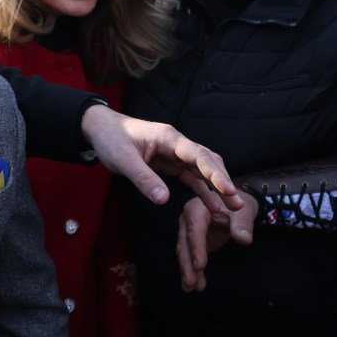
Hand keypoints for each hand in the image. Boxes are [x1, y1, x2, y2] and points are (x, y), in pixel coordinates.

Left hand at [80, 104, 242, 211]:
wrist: (99, 128)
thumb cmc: (110, 139)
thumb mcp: (123, 160)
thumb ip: (143, 178)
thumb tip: (163, 200)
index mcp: (168, 138)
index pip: (198, 154)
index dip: (215, 172)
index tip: (228, 189)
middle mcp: (176, 144)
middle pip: (207, 161)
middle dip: (223, 181)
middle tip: (237, 203)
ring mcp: (174, 153)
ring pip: (202, 169)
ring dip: (216, 187)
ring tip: (231, 208)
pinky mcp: (169, 162)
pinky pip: (190, 176)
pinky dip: (201, 189)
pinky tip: (212, 205)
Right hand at [177, 193, 257, 291]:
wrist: (235, 204)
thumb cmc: (238, 205)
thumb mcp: (243, 211)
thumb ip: (242, 224)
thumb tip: (244, 240)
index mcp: (197, 208)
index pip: (195, 228)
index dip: (196, 247)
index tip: (200, 265)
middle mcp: (188, 220)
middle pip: (185, 243)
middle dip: (187, 264)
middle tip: (190, 283)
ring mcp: (188, 232)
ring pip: (185, 252)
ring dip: (187, 270)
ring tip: (190, 288)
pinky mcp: (194, 243)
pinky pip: (191, 258)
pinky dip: (192, 271)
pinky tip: (195, 285)